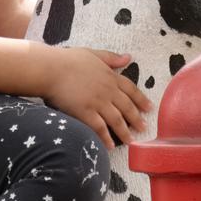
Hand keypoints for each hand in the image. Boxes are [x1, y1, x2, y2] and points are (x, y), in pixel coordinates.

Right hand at [39, 47, 153, 150]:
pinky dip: (106, 138)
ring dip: (125, 132)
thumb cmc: (68, 60)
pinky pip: (99, 128)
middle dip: (137, 119)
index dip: (141, 100)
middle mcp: (107, 90)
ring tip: (131, 141)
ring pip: (116, 120)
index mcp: (110, 76)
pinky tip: (110, 146)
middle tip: (144, 129)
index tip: (149, 108)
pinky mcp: (85, 112)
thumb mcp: (93, 54)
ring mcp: (97, 102)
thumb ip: (111, 57)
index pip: (131, 90)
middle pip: (127, 107)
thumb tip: (128, 57)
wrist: (51, 69)